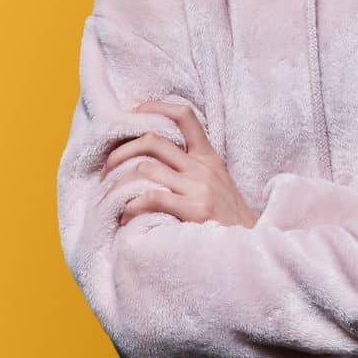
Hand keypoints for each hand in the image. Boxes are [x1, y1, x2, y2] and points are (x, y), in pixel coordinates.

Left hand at [105, 100, 259, 228]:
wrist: (251, 248)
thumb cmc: (228, 220)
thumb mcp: (218, 184)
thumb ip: (194, 169)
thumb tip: (156, 161)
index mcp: (208, 157)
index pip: (184, 116)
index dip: (155, 108)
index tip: (133, 114)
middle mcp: (203, 168)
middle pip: (153, 141)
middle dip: (121, 152)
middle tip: (107, 169)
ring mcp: (199, 188)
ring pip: (146, 169)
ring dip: (120, 183)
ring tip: (112, 197)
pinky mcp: (195, 210)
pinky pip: (152, 198)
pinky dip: (131, 206)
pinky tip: (126, 217)